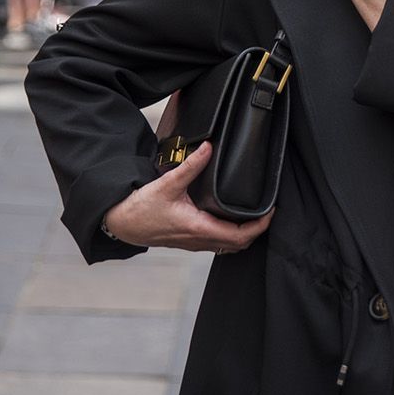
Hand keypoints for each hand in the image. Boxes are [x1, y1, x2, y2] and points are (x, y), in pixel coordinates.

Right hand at [102, 143, 272, 252]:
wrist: (122, 222)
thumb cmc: (141, 208)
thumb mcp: (168, 183)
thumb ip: (191, 166)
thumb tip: (208, 148)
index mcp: (199, 228)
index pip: (239, 235)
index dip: (260, 225)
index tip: (271, 211)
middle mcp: (199, 240)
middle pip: (239, 244)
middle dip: (257, 230)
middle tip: (267, 211)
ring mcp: (194, 243)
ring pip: (228, 246)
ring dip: (244, 234)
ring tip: (254, 215)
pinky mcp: (189, 241)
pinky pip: (217, 243)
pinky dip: (230, 235)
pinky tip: (230, 220)